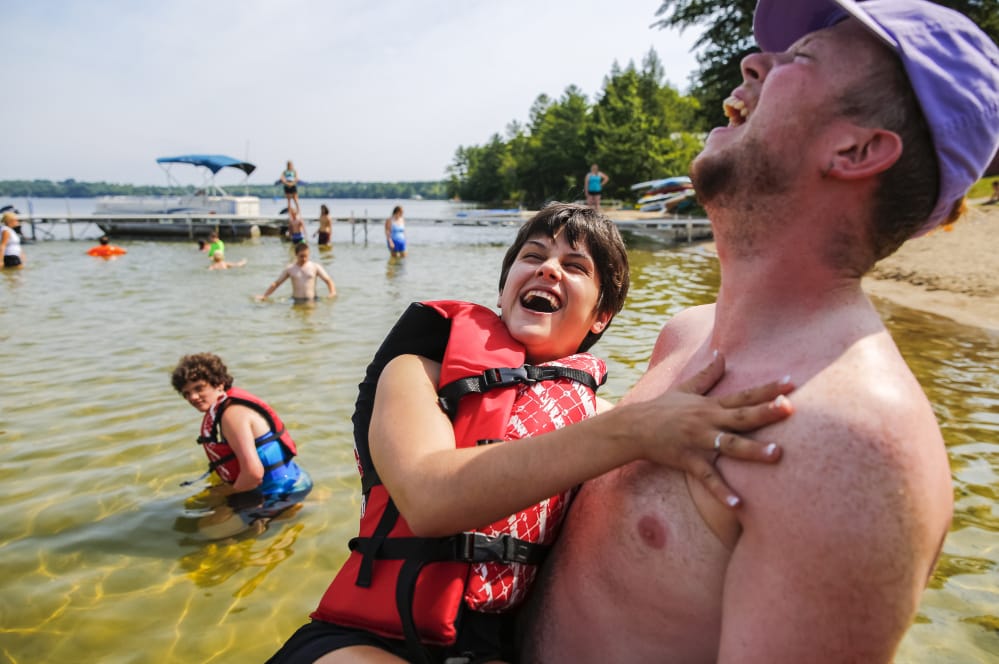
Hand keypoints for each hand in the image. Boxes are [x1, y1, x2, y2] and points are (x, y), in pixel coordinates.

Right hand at [627, 352, 792, 507]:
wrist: (632, 428)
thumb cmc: (661, 409)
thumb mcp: (685, 389)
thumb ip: (707, 374)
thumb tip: (722, 353)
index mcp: (710, 405)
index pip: (743, 395)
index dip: (767, 389)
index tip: (791, 384)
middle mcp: (707, 421)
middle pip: (741, 416)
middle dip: (765, 412)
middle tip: (790, 408)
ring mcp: (698, 441)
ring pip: (729, 445)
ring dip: (753, 450)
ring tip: (776, 454)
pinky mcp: (687, 460)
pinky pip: (707, 478)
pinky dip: (721, 491)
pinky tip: (738, 505)